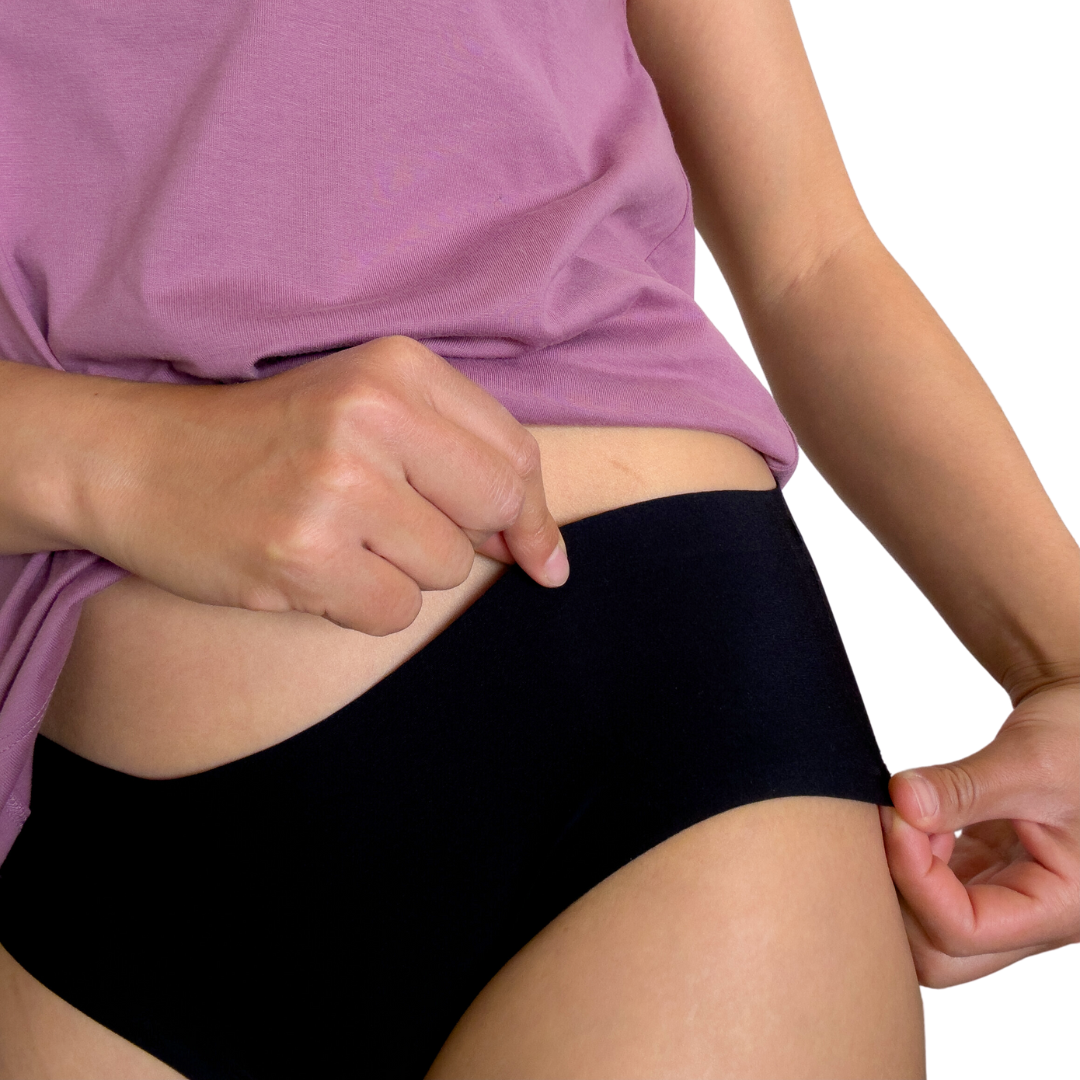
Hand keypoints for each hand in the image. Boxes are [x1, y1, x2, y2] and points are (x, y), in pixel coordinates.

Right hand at [80, 335, 568, 634]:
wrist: (137, 461)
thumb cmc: (269, 440)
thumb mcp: (368, 409)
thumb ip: (463, 460)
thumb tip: (547, 555)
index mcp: (397, 367)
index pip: (516, 454)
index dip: (533, 514)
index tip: (538, 554)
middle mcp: (371, 416)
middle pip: (495, 510)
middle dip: (468, 538)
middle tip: (402, 530)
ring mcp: (335, 487)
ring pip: (445, 569)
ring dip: (403, 571)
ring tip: (340, 538)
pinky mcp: (302, 555)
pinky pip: (394, 610)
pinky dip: (364, 604)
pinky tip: (316, 570)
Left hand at [881, 680, 1078, 987]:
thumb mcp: (1032, 760)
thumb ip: (967, 786)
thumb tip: (903, 801)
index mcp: (1060, 907)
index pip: (963, 930)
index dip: (916, 878)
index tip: (899, 817)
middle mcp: (1029, 916)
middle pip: (938, 952)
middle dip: (897, 894)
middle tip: (891, 824)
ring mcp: (1000, 895)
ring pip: (924, 925)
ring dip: (897, 875)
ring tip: (902, 814)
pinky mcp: (978, 868)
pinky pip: (926, 887)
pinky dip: (903, 855)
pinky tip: (909, 814)